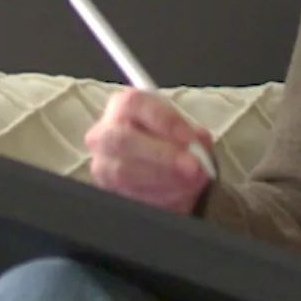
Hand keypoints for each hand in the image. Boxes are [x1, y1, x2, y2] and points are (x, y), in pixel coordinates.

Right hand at [84, 88, 214, 214]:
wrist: (159, 164)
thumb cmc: (169, 139)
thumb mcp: (185, 130)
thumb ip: (192, 135)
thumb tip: (199, 146)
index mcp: (125, 105)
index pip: (137, 104)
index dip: (165, 121)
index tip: (190, 139)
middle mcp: (105, 131)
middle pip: (124, 140)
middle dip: (161, 155)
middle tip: (192, 166)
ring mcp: (101, 161)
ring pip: (124, 172)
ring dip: (163, 179)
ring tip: (190, 181)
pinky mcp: (105, 189)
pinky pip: (128, 193)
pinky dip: (158, 196)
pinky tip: (177, 193)